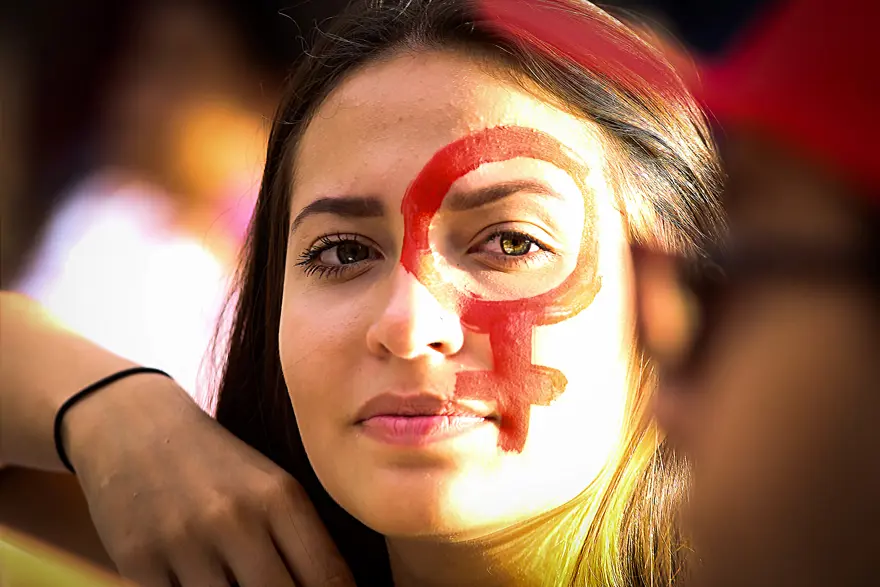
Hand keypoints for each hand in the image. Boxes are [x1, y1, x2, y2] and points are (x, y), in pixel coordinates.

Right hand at [63, 374, 353, 586]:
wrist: (132, 423)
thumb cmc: (216, 463)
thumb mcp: (269, 484)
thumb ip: (299, 539)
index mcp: (280, 496)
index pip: (327, 577)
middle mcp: (235, 518)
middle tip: (278, 584)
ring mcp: (184, 541)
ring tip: (239, 580)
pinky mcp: (137, 560)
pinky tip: (202, 579)